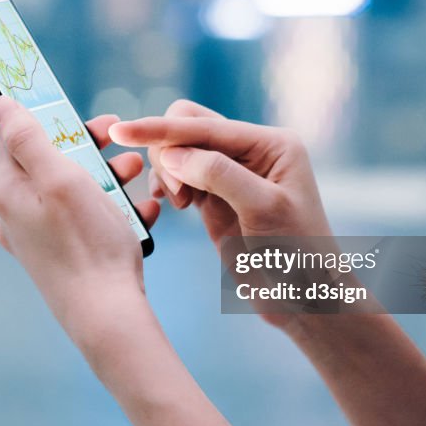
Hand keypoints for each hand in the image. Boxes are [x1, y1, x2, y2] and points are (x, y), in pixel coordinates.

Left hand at [0, 96, 159, 339]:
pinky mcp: (62, 255)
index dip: (49, 117)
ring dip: (107, 174)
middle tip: (117, 136)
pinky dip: (114, 208)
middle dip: (88, 146)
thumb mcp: (60, 178)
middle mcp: (16, 215)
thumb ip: (27, 138)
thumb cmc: (87, 245)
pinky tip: (143, 208)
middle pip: (48, 162)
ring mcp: (38, 237)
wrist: (108, 315)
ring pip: (72, 189)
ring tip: (138, 169)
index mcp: (8, 192)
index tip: (81, 113)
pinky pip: (85, 219)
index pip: (16, 137)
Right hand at [109, 99, 330, 247]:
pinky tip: (172, 203)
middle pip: (189, 126)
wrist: (304, 300)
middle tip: (176, 193)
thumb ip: (218, 174)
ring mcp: (232, 173)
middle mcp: (252, 151)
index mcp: (271, 144)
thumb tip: (171, 152)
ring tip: (180, 203)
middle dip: (168, 150)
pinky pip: (180, 174)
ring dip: (168, 170)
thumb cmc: (296, 256)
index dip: (161, 129)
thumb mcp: (262, 209)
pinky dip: (168, 183)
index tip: (121, 130)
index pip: (206, 126)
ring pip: (180, 150)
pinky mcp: (216, 196)